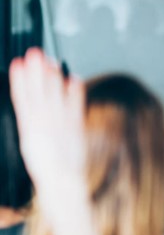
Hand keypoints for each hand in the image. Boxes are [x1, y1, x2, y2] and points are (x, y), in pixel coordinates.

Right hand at [9, 48, 86, 194]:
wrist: (61, 181)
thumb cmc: (47, 164)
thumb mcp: (31, 142)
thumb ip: (32, 122)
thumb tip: (31, 103)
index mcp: (29, 128)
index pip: (22, 98)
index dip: (20, 80)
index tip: (17, 64)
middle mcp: (42, 124)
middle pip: (38, 92)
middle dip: (36, 71)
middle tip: (35, 53)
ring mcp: (59, 124)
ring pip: (55, 96)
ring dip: (53, 77)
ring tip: (51, 60)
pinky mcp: (75, 127)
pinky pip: (75, 105)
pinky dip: (75, 91)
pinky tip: (74, 78)